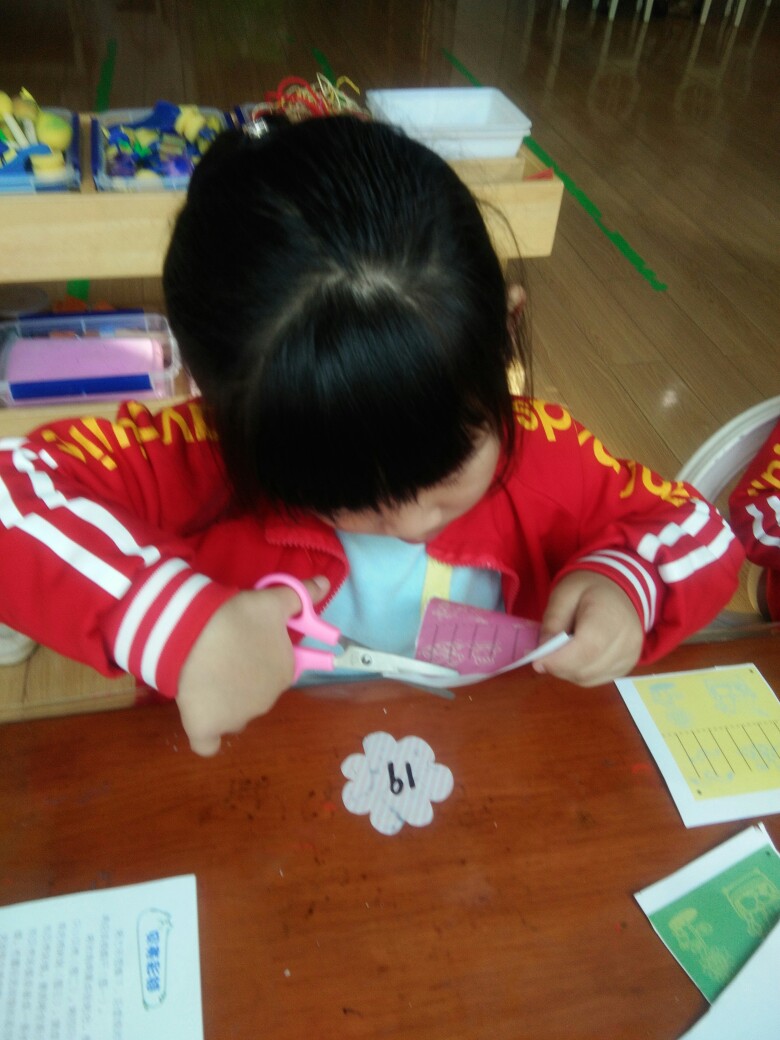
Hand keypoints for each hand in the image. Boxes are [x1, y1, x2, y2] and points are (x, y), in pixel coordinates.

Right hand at [176, 575, 329, 755]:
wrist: (194, 633)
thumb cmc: (236, 618)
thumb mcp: (272, 600)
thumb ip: (301, 597)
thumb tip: (326, 584)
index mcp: (283, 672)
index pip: (275, 672)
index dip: (260, 659)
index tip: (243, 646)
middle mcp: (266, 701)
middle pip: (254, 694)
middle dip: (242, 680)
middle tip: (221, 654)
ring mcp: (236, 718)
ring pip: (233, 715)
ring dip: (224, 701)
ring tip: (203, 676)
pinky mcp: (206, 727)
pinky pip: (207, 744)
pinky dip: (206, 738)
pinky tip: (201, 723)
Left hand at [533, 571, 643, 686]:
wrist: (619, 590)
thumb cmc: (589, 588)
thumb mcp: (563, 594)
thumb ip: (552, 622)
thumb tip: (543, 655)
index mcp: (611, 616)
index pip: (587, 648)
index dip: (560, 660)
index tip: (537, 661)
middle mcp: (627, 641)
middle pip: (587, 668)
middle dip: (559, 666)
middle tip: (544, 655)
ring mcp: (630, 656)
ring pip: (589, 678)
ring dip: (567, 671)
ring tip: (560, 652)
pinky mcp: (627, 666)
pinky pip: (597, 679)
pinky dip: (580, 673)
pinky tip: (575, 657)